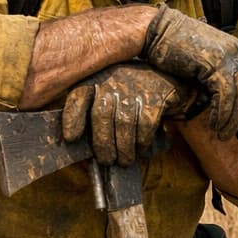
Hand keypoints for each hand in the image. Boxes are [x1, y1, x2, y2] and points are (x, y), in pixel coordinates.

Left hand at [62, 63, 196, 165]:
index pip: (78, 97)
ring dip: (123, 148)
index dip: (72, 118)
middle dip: (102, 143)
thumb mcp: (108, 95)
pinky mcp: (156, 97)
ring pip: (124, 123)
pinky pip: (146, 124)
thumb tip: (82, 151)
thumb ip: (93, 116)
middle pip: (101, 115)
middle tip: (106, 161)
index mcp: (95, 80)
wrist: (166, 76)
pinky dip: (142, 142)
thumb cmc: (128, 94)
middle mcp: (113, 80)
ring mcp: (135, 87)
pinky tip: (141, 151)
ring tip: (124, 161)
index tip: (71, 139)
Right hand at [141, 6, 237, 141]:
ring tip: (225, 136)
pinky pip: (226, 95)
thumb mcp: (204, 64)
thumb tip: (227, 105)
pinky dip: (222, 114)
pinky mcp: (214, 62)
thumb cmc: (174, 50)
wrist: (154, 30)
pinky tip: (214, 126)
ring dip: (235, 121)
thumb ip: (218, 78)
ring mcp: (228, 56)